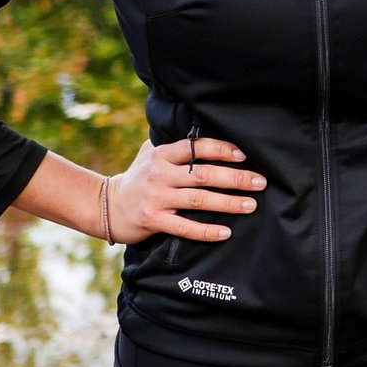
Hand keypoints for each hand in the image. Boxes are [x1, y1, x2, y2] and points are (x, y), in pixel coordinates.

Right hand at [106, 135, 265, 244]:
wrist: (107, 206)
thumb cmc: (138, 178)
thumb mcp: (150, 154)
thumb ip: (174, 147)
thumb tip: (203, 133)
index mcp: (162, 155)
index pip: (195, 147)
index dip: (221, 150)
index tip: (244, 155)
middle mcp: (160, 174)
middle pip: (203, 174)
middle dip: (235, 178)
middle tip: (260, 182)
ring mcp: (156, 197)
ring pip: (199, 199)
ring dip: (228, 202)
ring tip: (251, 205)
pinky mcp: (153, 220)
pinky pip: (185, 227)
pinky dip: (207, 231)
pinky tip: (226, 232)